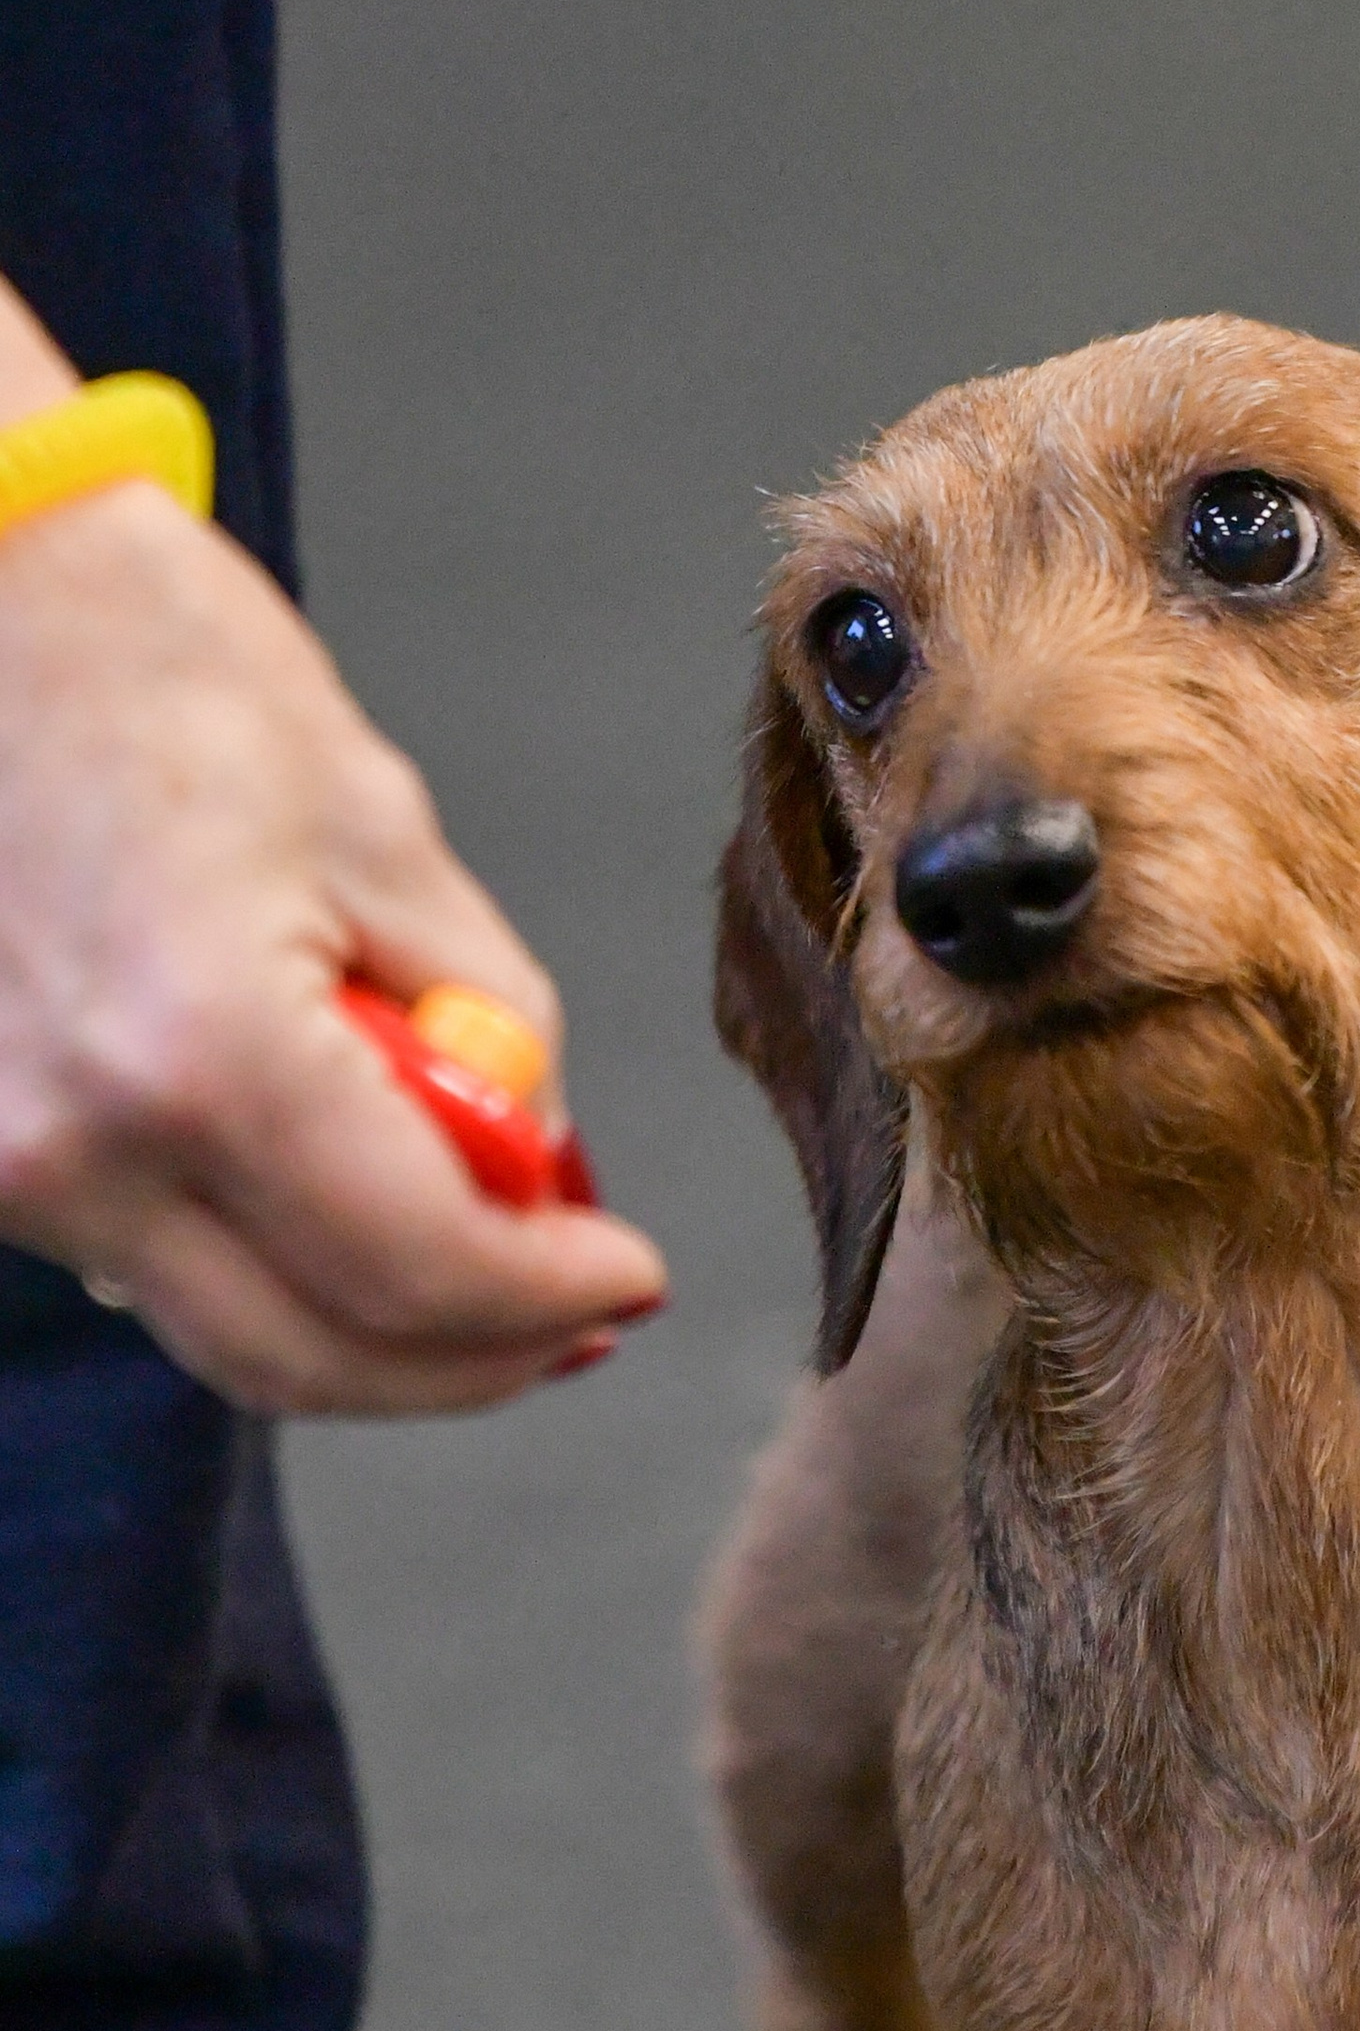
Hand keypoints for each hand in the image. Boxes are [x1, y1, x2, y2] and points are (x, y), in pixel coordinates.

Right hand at [0, 464, 666, 1415]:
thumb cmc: (158, 670)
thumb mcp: (385, 836)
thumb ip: (485, 1027)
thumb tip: (534, 1164)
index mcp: (199, 1055)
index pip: (420, 1270)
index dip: (550, 1297)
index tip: (627, 1275)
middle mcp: (75, 1145)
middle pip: (317, 1358)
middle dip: (475, 1360)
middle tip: (579, 1317)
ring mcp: (2, 1166)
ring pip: (231, 1334)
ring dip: (377, 1328)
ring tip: (492, 1265)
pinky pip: (153, 1263)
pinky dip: (271, 1265)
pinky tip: (356, 1208)